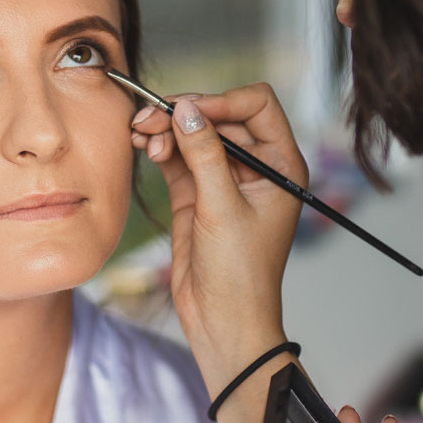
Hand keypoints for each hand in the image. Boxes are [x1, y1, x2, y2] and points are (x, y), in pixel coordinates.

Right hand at [131, 83, 306, 376]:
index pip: (257, 106)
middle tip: (149, 119)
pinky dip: (160, 148)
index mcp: (281, 164)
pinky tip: (144, 146)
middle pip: (218, 116)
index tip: (188, 109)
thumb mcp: (223, 208)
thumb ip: (204, 155)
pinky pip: (177, 157)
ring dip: (167, 130)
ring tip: (142, 136)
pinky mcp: (196, 194)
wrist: (222, 322)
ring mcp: (224, 179)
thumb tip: (186, 108)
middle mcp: (256, 166)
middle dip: (184, 114)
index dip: (222, 101)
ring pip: (194, 134)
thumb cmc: (240, 274)